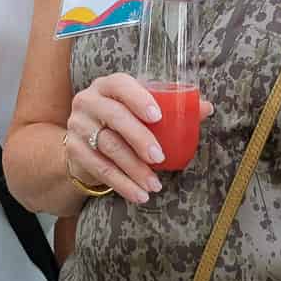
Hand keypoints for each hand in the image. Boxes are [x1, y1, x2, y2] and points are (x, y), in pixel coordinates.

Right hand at [62, 71, 214, 204]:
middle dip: (140, 139)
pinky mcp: (74, 150)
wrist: (84, 141)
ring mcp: (78, 125)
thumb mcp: (141, 110)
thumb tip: (207, 108)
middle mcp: (88, 101)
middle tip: (160, 158)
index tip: (158, 117)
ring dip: (134, 169)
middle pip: (115, 118)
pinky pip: (100, 169)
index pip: (121, 85)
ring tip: (155, 185)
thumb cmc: (122, 120)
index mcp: (107, 85)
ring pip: (108, 147)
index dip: (139, 99)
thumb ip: (172, 107)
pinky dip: (122, 184)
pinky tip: (139, 195)